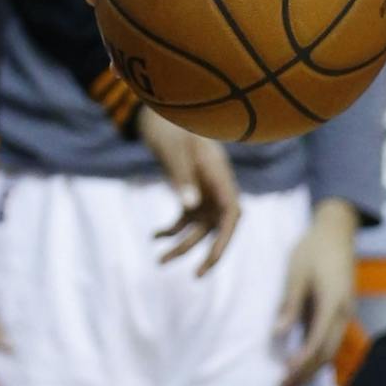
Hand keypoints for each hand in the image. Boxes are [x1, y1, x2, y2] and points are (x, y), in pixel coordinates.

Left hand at [136, 109, 242, 273]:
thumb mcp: (174, 150)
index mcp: (219, 173)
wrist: (163, 110)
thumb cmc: (170, 126)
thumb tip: (190, 207)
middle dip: (208, 250)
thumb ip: (182, 177)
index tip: (209, 262)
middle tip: (195, 276)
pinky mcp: (191, 188)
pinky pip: (187, 217)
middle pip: (219, 225)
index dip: (225, 239)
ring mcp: (205, 187)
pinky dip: (171, 229)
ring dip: (183, 244)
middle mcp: (217, 184)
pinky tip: (153, 237)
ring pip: (201, 225)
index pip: (232, 213)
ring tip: (158, 260)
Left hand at [275, 199, 357, 385]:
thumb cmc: (313, 249)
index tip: (285, 374)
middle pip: (328, 350)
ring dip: (313, 365)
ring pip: (332, 346)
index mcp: (333, 300)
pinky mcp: (342, 308)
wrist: (337, 230)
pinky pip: (333, 338)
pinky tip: (304, 361)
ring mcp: (346, 310)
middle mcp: (344, 309)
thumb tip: (279, 334)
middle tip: (283, 385)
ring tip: (292, 379)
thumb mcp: (297, 274)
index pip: (318, 340)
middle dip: (307, 371)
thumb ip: (290, 305)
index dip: (302, 360)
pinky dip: (319, 353)